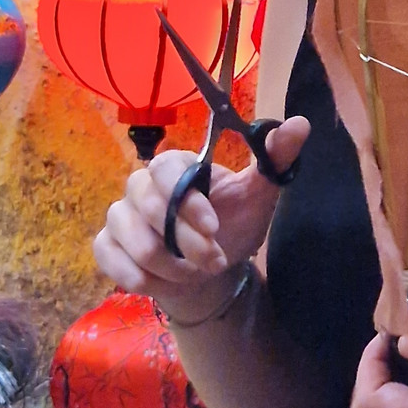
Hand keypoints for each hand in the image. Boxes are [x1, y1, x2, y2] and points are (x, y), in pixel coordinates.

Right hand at [93, 117, 308, 322]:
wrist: (211, 271)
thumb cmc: (232, 224)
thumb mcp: (259, 195)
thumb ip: (276, 159)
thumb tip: (300, 124)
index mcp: (174, 167)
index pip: (165, 168)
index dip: (186, 200)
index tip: (214, 226)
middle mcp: (140, 186)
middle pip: (148, 206)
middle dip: (185, 241)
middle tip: (214, 259)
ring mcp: (120, 215)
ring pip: (130, 238)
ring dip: (168, 265)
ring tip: (194, 273)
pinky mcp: (107, 245)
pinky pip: (108, 257)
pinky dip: (136, 276)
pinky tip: (159, 283)